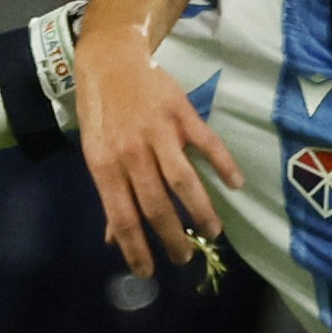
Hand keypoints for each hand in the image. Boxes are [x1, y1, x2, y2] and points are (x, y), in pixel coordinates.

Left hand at [75, 30, 240, 276]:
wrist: (111, 60)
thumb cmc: (101, 112)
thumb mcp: (96, 153)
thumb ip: (110, 195)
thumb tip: (114, 239)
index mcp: (105, 166)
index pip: (123, 218)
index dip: (136, 249)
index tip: (149, 272)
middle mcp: (131, 153)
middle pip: (156, 206)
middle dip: (173, 239)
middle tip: (185, 258)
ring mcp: (159, 133)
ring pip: (183, 181)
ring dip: (200, 211)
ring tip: (212, 233)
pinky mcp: (182, 114)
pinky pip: (207, 144)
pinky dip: (224, 165)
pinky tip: (235, 185)